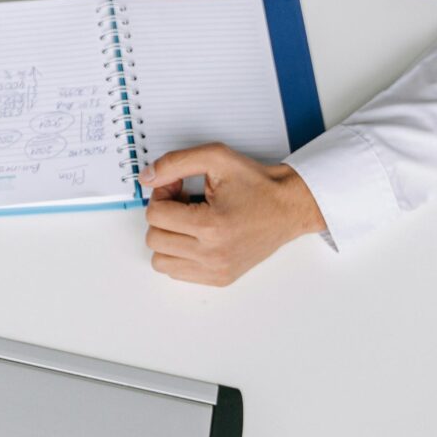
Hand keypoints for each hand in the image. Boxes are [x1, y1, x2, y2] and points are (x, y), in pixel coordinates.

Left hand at [140, 144, 325, 286]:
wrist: (289, 207)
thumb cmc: (258, 185)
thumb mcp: (216, 158)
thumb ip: (175, 163)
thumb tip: (147, 178)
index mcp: (212, 227)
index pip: (155, 215)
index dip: (161, 194)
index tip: (178, 186)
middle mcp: (213, 255)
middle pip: (154, 239)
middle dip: (163, 216)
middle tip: (183, 202)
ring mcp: (217, 270)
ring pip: (161, 261)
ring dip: (168, 238)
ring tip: (189, 221)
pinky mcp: (220, 278)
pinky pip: (178, 273)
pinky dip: (179, 254)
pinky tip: (196, 236)